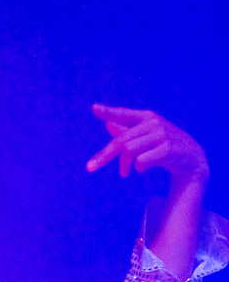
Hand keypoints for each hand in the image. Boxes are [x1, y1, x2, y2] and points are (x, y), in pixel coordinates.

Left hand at [86, 105, 208, 188]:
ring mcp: (161, 135)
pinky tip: (142, 170)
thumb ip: (127, 130)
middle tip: (90, 168)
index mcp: (146, 117)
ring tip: (124, 173)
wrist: (191, 158)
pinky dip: (138, 167)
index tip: (94, 108)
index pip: (124, 114)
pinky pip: (142, 160)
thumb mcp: (146, 136)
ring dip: (124, 165)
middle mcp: (153, 123)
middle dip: (103, 155)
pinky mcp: (168, 149)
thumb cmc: (164, 145)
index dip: (109, 111)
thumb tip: (107, 123)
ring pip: (129, 150)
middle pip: (121, 140)